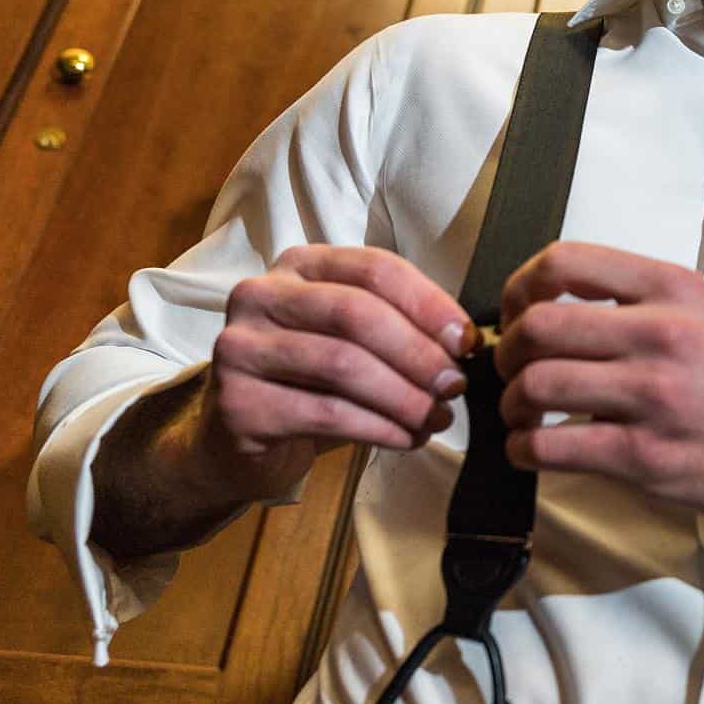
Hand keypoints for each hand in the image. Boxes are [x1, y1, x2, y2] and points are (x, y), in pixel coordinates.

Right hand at [200, 245, 472, 501]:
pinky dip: (379, 428)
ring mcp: (240, 348)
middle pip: (357, 313)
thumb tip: (464, 342)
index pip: (376, 269)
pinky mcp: (237, 403)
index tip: (467, 341)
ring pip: (343, 365)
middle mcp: (260, 296)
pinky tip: (406, 438)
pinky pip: (326, 413)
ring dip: (404, 397)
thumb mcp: (353, 339)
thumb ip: (399, 326)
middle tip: (456, 386)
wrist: (239, 435)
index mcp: (299, 266)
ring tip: (436, 418)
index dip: (430, 304)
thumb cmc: (311, 380)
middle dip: (419, 353)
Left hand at [492, 243, 703, 551]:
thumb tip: (554, 312)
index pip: (564, 262)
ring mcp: (653, 397)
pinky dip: (525, 449)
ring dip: (511, 405)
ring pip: (537, 385)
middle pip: (537, 326)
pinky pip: (553, 447)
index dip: (519, 287)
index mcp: (672, 289)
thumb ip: (639, 304)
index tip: (516, 311)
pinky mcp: (646, 457)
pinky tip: (535, 450)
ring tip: (523, 415)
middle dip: (506, 352)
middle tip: (513, 371)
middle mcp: (661, 334)